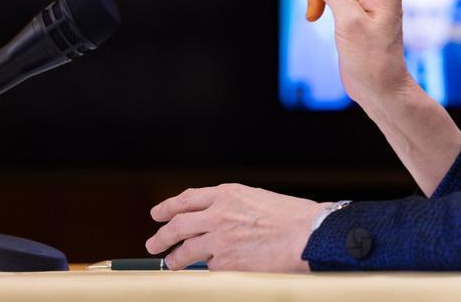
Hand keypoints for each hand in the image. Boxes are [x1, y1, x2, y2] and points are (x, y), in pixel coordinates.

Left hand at [146, 184, 322, 271]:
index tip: (158, 214)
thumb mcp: (255, 198)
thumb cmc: (290, 216)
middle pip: (177, 225)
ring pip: (185, 251)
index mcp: (227, 193)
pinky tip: (217, 267)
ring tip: (171, 262)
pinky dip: (211, 267)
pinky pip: (209, 267)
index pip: (187, 199)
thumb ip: (231, 206)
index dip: (168, 207)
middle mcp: (218, 214)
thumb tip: (212, 219)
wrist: (307, 233)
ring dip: (175, 258)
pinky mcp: (226, 262)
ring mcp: (219, 239)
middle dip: (161, 235)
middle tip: (153, 243)